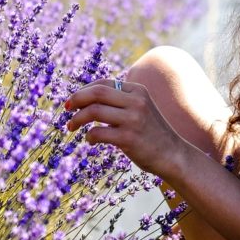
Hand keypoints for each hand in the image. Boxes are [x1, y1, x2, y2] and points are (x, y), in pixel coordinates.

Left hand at [64, 79, 187, 177]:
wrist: (173, 155)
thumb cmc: (152, 134)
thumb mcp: (141, 109)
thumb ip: (121, 101)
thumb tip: (87, 97)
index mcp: (138, 91)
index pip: (103, 83)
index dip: (84, 90)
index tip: (72, 101)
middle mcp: (136, 102)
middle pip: (97, 93)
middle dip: (76, 99)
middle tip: (66, 109)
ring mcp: (133, 120)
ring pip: (94, 111)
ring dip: (78, 119)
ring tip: (71, 127)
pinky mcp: (129, 138)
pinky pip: (98, 133)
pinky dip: (89, 136)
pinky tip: (90, 140)